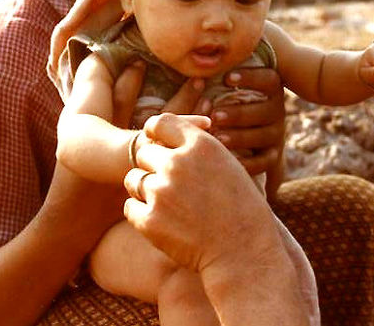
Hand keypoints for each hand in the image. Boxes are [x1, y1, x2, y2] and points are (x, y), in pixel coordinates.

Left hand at [123, 115, 277, 273]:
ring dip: (145, 190)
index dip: (154, 133)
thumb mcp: (228, 164)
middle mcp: (178, 163)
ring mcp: (161, 191)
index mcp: (200, 144)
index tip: (156, 144)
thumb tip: (169, 136)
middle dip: (152, 167)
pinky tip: (164, 222)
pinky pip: (130, 207)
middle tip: (170, 186)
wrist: (243, 251)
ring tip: (169, 206)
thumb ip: (198, 147)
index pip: (159, 123)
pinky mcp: (150, 220)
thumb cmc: (241, 208)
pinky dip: (142, 215)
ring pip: (133, 180)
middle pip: (144, 153)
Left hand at [210, 68, 285, 178]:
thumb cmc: (223, 106)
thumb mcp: (217, 94)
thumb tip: (197, 81)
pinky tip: (228, 160)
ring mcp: (275, 135)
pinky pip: (264, 162)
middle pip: (267, 110)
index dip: (251, 77)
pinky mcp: (272, 157)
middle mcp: (276, 111)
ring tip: (218, 138)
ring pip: (263, 136)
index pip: (269, 79)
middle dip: (239, 114)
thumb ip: (209, 86)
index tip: (227, 78)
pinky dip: (247, 162)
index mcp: (269, 90)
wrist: (238, 143)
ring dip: (240, 137)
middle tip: (215, 116)